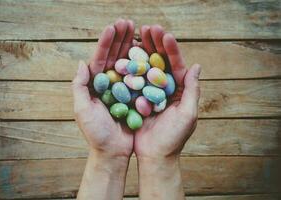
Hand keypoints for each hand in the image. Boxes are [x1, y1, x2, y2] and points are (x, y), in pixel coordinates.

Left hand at [72, 19, 134, 158]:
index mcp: (96, 84)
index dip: (106, 42)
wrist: (113, 151)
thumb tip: (81, 63)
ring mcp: (125, 89)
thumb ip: (79, 87)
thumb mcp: (82, 110)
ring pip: (130, 64)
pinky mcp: (137, 96)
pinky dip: (146, 65)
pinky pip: (142, 78)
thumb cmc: (96, 133)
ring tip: (140, 31)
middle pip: (116, 57)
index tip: (113, 27)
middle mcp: (111, 83)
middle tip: (128, 22)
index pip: (100, 58)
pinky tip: (150, 52)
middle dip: (121, 39)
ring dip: (134, 47)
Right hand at [134, 25, 200, 199]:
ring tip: (136, 35)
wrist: (154, 156)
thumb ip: (192, 91)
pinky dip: (130, 68)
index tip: (165, 34)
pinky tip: (124, 54)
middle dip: (155, 45)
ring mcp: (150, 93)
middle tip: (148, 28)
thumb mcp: (188, 115)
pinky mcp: (137, 98)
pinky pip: (134, 81)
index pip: (176, 65)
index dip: (171, 49)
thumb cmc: (173, 138)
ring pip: (146, 68)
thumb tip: (197, 65)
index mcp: (179, 90)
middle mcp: (165, 89)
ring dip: (142, 52)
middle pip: (160, 62)